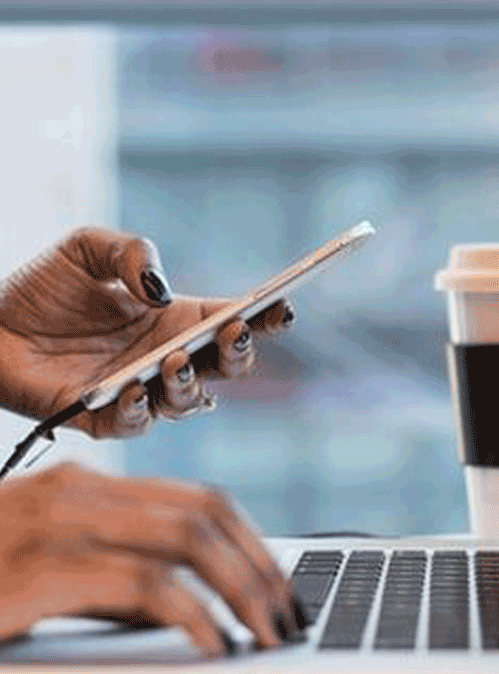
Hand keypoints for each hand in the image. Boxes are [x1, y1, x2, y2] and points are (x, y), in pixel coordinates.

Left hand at [0, 227, 294, 437]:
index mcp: (177, 319)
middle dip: (240, 354)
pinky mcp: (104, 418)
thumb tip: (161, 290)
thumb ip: (132, 252)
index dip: (265, 318)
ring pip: (190, 402)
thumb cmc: (42, 289)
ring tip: (174, 360)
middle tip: (233, 334)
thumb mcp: (88, 249)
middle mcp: (168, 358)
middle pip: (227, 368)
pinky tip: (134, 388)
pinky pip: (136, 424)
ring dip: (190, 384)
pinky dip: (141, 410)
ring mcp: (141, 391)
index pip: (234, 321)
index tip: (282, 308)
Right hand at [0, 462, 305, 652]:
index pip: (200, 499)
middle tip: (289, 616)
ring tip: (267, 634)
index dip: (253, 543)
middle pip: (206, 514)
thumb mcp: (53, 574)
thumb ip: (119, 577)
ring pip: (187, 540)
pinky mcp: (33, 570)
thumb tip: (196, 605)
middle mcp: (76, 493)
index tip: (282, 587)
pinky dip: (193, 615)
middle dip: (261, 568)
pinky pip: (142, 585)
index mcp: (87, 487)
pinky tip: (213, 645)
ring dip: (242, 589)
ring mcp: (53, 525)